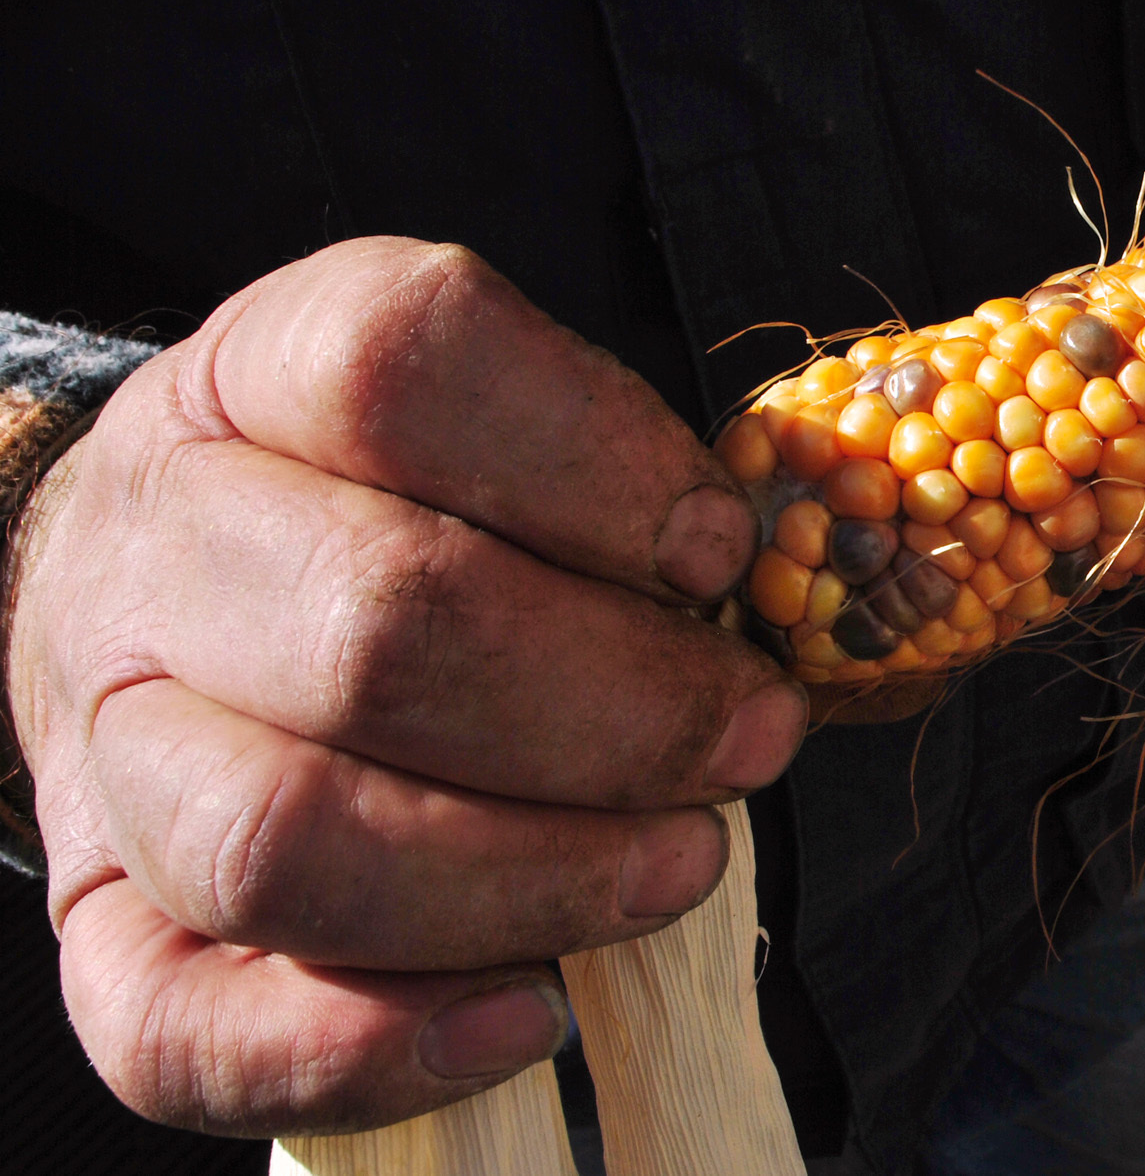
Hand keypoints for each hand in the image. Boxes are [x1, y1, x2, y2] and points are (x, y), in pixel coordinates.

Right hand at [4, 238, 806, 1133]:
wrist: (152, 592)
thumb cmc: (380, 502)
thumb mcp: (488, 430)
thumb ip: (615, 487)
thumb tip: (776, 586)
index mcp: (258, 376)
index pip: (402, 366)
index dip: (594, 461)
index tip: (719, 548)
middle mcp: (159, 545)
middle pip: (376, 623)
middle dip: (618, 705)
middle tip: (755, 737)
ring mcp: (106, 743)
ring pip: (285, 838)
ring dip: (528, 877)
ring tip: (683, 862)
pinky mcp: (100, 918)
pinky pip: (183, 1027)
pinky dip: (372, 1045)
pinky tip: (531, 1016)